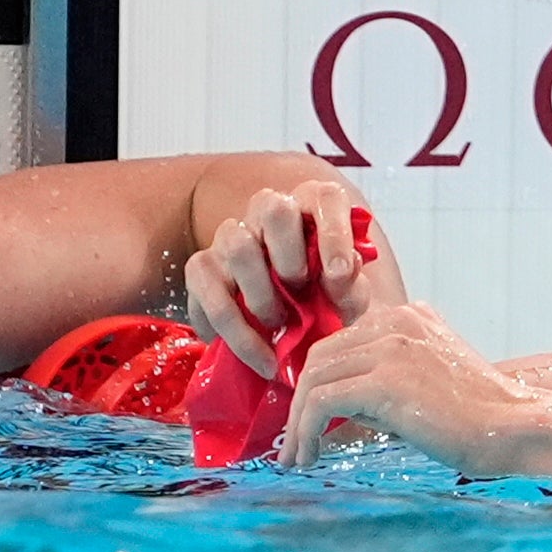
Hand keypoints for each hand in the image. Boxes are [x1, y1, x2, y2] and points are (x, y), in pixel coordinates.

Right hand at [184, 180, 386, 379]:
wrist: (285, 325)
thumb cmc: (323, 298)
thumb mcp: (346, 296)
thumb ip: (349, 287)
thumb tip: (340, 276)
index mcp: (313, 206)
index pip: (325, 198)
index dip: (334, 232)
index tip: (339, 273)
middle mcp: (269, 211)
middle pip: (273, 209)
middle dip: (290, 257)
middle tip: (301, 295)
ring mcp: (231, 236)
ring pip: (237, 246)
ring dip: (260, 295)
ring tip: (277, 327)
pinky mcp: (202, 267)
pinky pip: (207, 292)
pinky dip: (231, 330)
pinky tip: (252, 352)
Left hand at [280, 303, 536, 473]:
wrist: (514, 428)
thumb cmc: (477, 420)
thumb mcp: (425, 383)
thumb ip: (383, 383)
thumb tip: (331, 411)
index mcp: (406, 316)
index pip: (339, 343)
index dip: (315, 383)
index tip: (305, 421)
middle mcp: (394, 321)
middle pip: (319, 359)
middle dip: (299, 404)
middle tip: (293, 445)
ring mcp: (389, 347)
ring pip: (314, 380)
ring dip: (297, 424)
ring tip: (296, 459)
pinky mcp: (385, 380)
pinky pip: (321, 403)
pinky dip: (305, 432)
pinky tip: (310, 457)